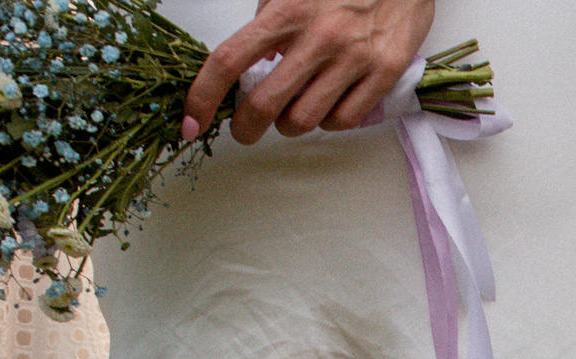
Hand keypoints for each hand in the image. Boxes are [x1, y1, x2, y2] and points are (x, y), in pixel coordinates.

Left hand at [182, 0, 435, 144]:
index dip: (203, 96)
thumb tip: (252, 61)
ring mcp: (353, 59)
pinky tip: (328, 105)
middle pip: (264, 104)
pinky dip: (329, 121)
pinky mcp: (384, 74)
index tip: (191, 121)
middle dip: (246, 127)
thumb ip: (269, 21)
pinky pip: (344, 120)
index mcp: (286, 11)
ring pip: (304, 120)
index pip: (229, 61)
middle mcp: (319, 37)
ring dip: (289, 124)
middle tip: (245, 129)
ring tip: (293, 111)